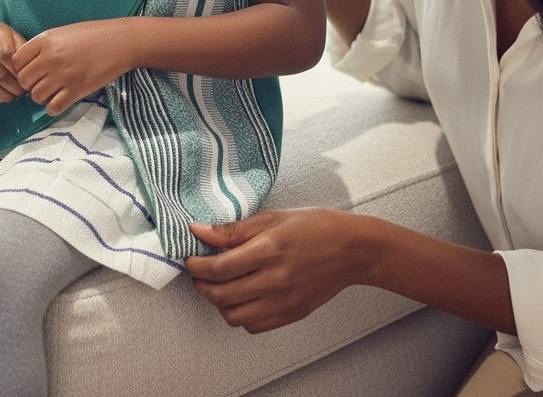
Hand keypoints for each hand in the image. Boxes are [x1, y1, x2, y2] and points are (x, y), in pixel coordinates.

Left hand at [5, 20, 135, 115]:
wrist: (121, 42)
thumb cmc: (93, 35)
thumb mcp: (63, 32)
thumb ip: (42, 46)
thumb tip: (25, 65)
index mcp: (45, 40)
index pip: (15, 61)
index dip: (21, 68)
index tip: (32, 70)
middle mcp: (50, 57)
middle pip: (23, 81)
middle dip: (31, 84)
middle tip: (43, 82)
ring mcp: (63, 75)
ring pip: (36, 96)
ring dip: (42, 96)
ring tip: (54, 90)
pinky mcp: (76, 90)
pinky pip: (52, 107)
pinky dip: (54, 107)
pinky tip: (62, 99)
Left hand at [185, 209, 367, 332]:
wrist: (352, 250)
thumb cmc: (314, 227)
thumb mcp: (272, 217)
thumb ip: (233, 229)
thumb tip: (199, 231)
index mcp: (269, 249)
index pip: (219, 267)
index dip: (197, 265)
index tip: (190, 258)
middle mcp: (275, 280)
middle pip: (222, 294)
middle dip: (201, 284)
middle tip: (198, 272)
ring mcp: (284, 301)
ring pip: (234, 315)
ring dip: (218, 302)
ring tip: (218, 284)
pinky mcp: (291, 314)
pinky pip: (253, 326)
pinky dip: (239, 314)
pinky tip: (240, 296)